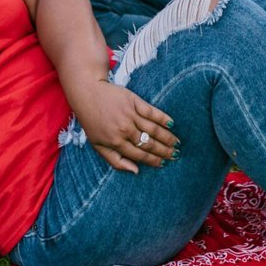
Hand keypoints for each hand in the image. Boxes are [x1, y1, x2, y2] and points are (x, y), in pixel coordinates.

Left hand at [64, 78, 178, 173]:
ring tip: (177, 143)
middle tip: (175, 155)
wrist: (87, 94)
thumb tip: (135, 171)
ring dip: (167, 137)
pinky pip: (152, 112)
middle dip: (164, 151)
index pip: (140, 154)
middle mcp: (124, 129)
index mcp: (116, 142)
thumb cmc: (92, 121)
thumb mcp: (98, 145)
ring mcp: (130, 115)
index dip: (153, 160)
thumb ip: (115, 161)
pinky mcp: (134, 101)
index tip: (164, 163)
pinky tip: (172, 123)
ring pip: (153, 129)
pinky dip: (163, 118)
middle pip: (149, 143)